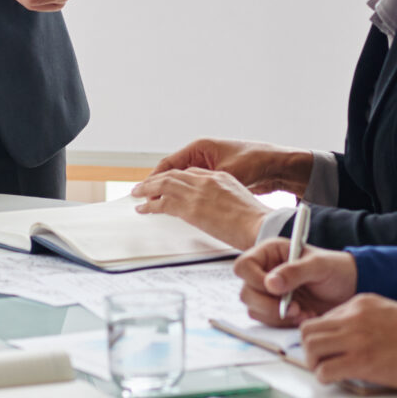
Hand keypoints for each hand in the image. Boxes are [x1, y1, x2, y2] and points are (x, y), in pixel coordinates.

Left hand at [130, 169, 271, 247]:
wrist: (259, 224)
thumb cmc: (255, 220)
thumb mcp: (241, 201)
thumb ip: (225, 200)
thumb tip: (219, 211)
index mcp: (220, 177)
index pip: (191, 172)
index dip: (176, 177)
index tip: (167, 183)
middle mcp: (206, 181)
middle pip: (175, 175)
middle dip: (157, 180)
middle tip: (144, 185)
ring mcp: (197, 193)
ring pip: (165, 185)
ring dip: (148, 189)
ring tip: (137, 193)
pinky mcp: (190, 208)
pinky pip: (163, 203)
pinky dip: (150, 205)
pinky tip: (143, 208)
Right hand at [151, 137, 312, 193]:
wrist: (278, 166)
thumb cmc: (254, 161)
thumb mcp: (225, 173)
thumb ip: (202, 182)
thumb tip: (181, 194)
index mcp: (200, 147)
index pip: (168, 164)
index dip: (154, 179)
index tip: (142, 191)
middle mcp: (202, 155)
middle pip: (172, 172)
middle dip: (156, 186)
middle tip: (141, 200)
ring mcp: (209, 166)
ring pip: (181, 181)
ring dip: (169, 192)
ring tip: (154, 206)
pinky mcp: (216, 177)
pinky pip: (193, 187)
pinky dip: (183, 196)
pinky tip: (177, 207)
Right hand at [234, 239, 358, 325]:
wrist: (349, 289)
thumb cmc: (335, 269)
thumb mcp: (319, 265)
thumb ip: (294, 271)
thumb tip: (270, 283)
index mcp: (270, 253)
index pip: (244, 266)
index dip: (254, 279)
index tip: (275, 289)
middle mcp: (265, 272)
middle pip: (246, 292)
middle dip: (269, 304)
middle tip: (294, 307)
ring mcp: (268, 293)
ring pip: (254, 309)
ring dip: (278, 316)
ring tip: (303, 312)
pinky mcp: (275, 310)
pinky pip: (267, 321)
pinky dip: (284, 323)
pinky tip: (303, 316)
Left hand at [300, 295, 396, 391]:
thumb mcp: (387, 313)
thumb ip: (362, 320)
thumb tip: (343, 337)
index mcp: (361, 303)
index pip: (323, 318)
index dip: (322, 337)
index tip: (328, 349)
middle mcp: (354, 317)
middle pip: (308, 329)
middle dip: (309, 348)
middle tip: (321, 360)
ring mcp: (356, 337)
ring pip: (310, 347)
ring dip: (314, 362)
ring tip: (327, 370)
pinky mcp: (361, 361)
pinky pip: (324, 370)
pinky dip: (325, 378)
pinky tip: (337, 380)